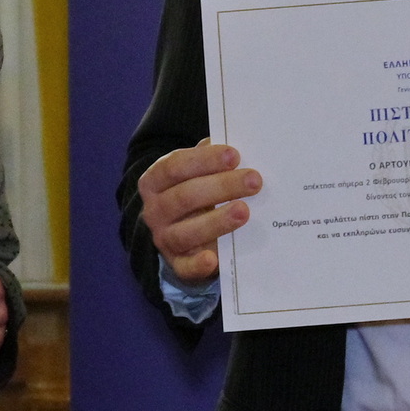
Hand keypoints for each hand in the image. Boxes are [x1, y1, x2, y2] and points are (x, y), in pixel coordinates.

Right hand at [139, 138, 260, 285]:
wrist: (181, 236)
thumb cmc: (194, 195)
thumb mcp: (196, 174)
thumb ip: (210, 159)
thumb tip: (232, 143)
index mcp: (155, 181)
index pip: (175, 166)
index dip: (204, 160)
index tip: (234, 155)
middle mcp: (155, 210)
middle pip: (185, 196)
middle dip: (221, 186)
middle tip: (254, 181)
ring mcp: (164, 239)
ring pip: (186, 231)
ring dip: (216, 221)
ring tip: (244, 211)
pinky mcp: (177, 264)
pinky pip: (185, 267)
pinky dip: (198, 265)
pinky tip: (214, 259)